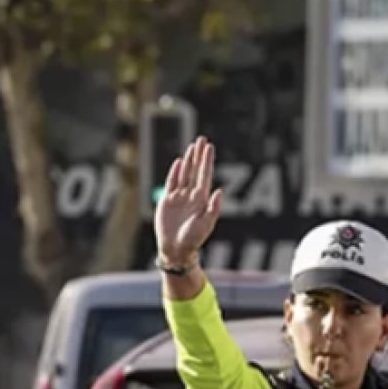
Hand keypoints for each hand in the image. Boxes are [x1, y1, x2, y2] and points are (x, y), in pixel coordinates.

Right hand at [153, 136, 221, 264]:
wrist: (176, 249)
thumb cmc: (193, 239)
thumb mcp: (205, 224)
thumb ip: (213, 208)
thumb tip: (219, 191)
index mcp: (202, 199)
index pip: (205, 175)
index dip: (207, 161)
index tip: (209, 147)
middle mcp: (191, 195)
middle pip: (196, 170)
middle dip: (199, 155)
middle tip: (202, 139)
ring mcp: (179, 197)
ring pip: (185, 174)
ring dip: (189, 160)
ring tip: (192, 146)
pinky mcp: (167, 201)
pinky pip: (171, 183)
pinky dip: (175, 172)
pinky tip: (179, 162)